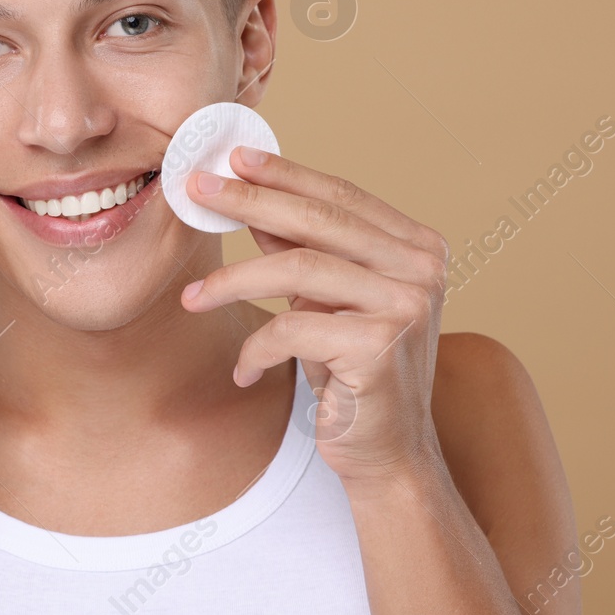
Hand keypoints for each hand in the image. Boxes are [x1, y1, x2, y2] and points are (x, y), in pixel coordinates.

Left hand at [178, 146, 449, 485]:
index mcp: (418, 247)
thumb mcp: (328, 302)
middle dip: (250, 202)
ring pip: (296, 269)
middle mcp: (422, 269)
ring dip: (233, 281)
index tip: (233, 159)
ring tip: (192, 298)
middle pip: (318, 220)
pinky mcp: (378, 347)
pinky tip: (243, 371)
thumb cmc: (354, 376)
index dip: (285, 174)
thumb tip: (251, 200)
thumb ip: (301, 250)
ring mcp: (406, 306)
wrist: (387, 455)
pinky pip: (291, 329)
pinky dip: (256, 350)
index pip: (342, 196)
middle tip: (198, 191)